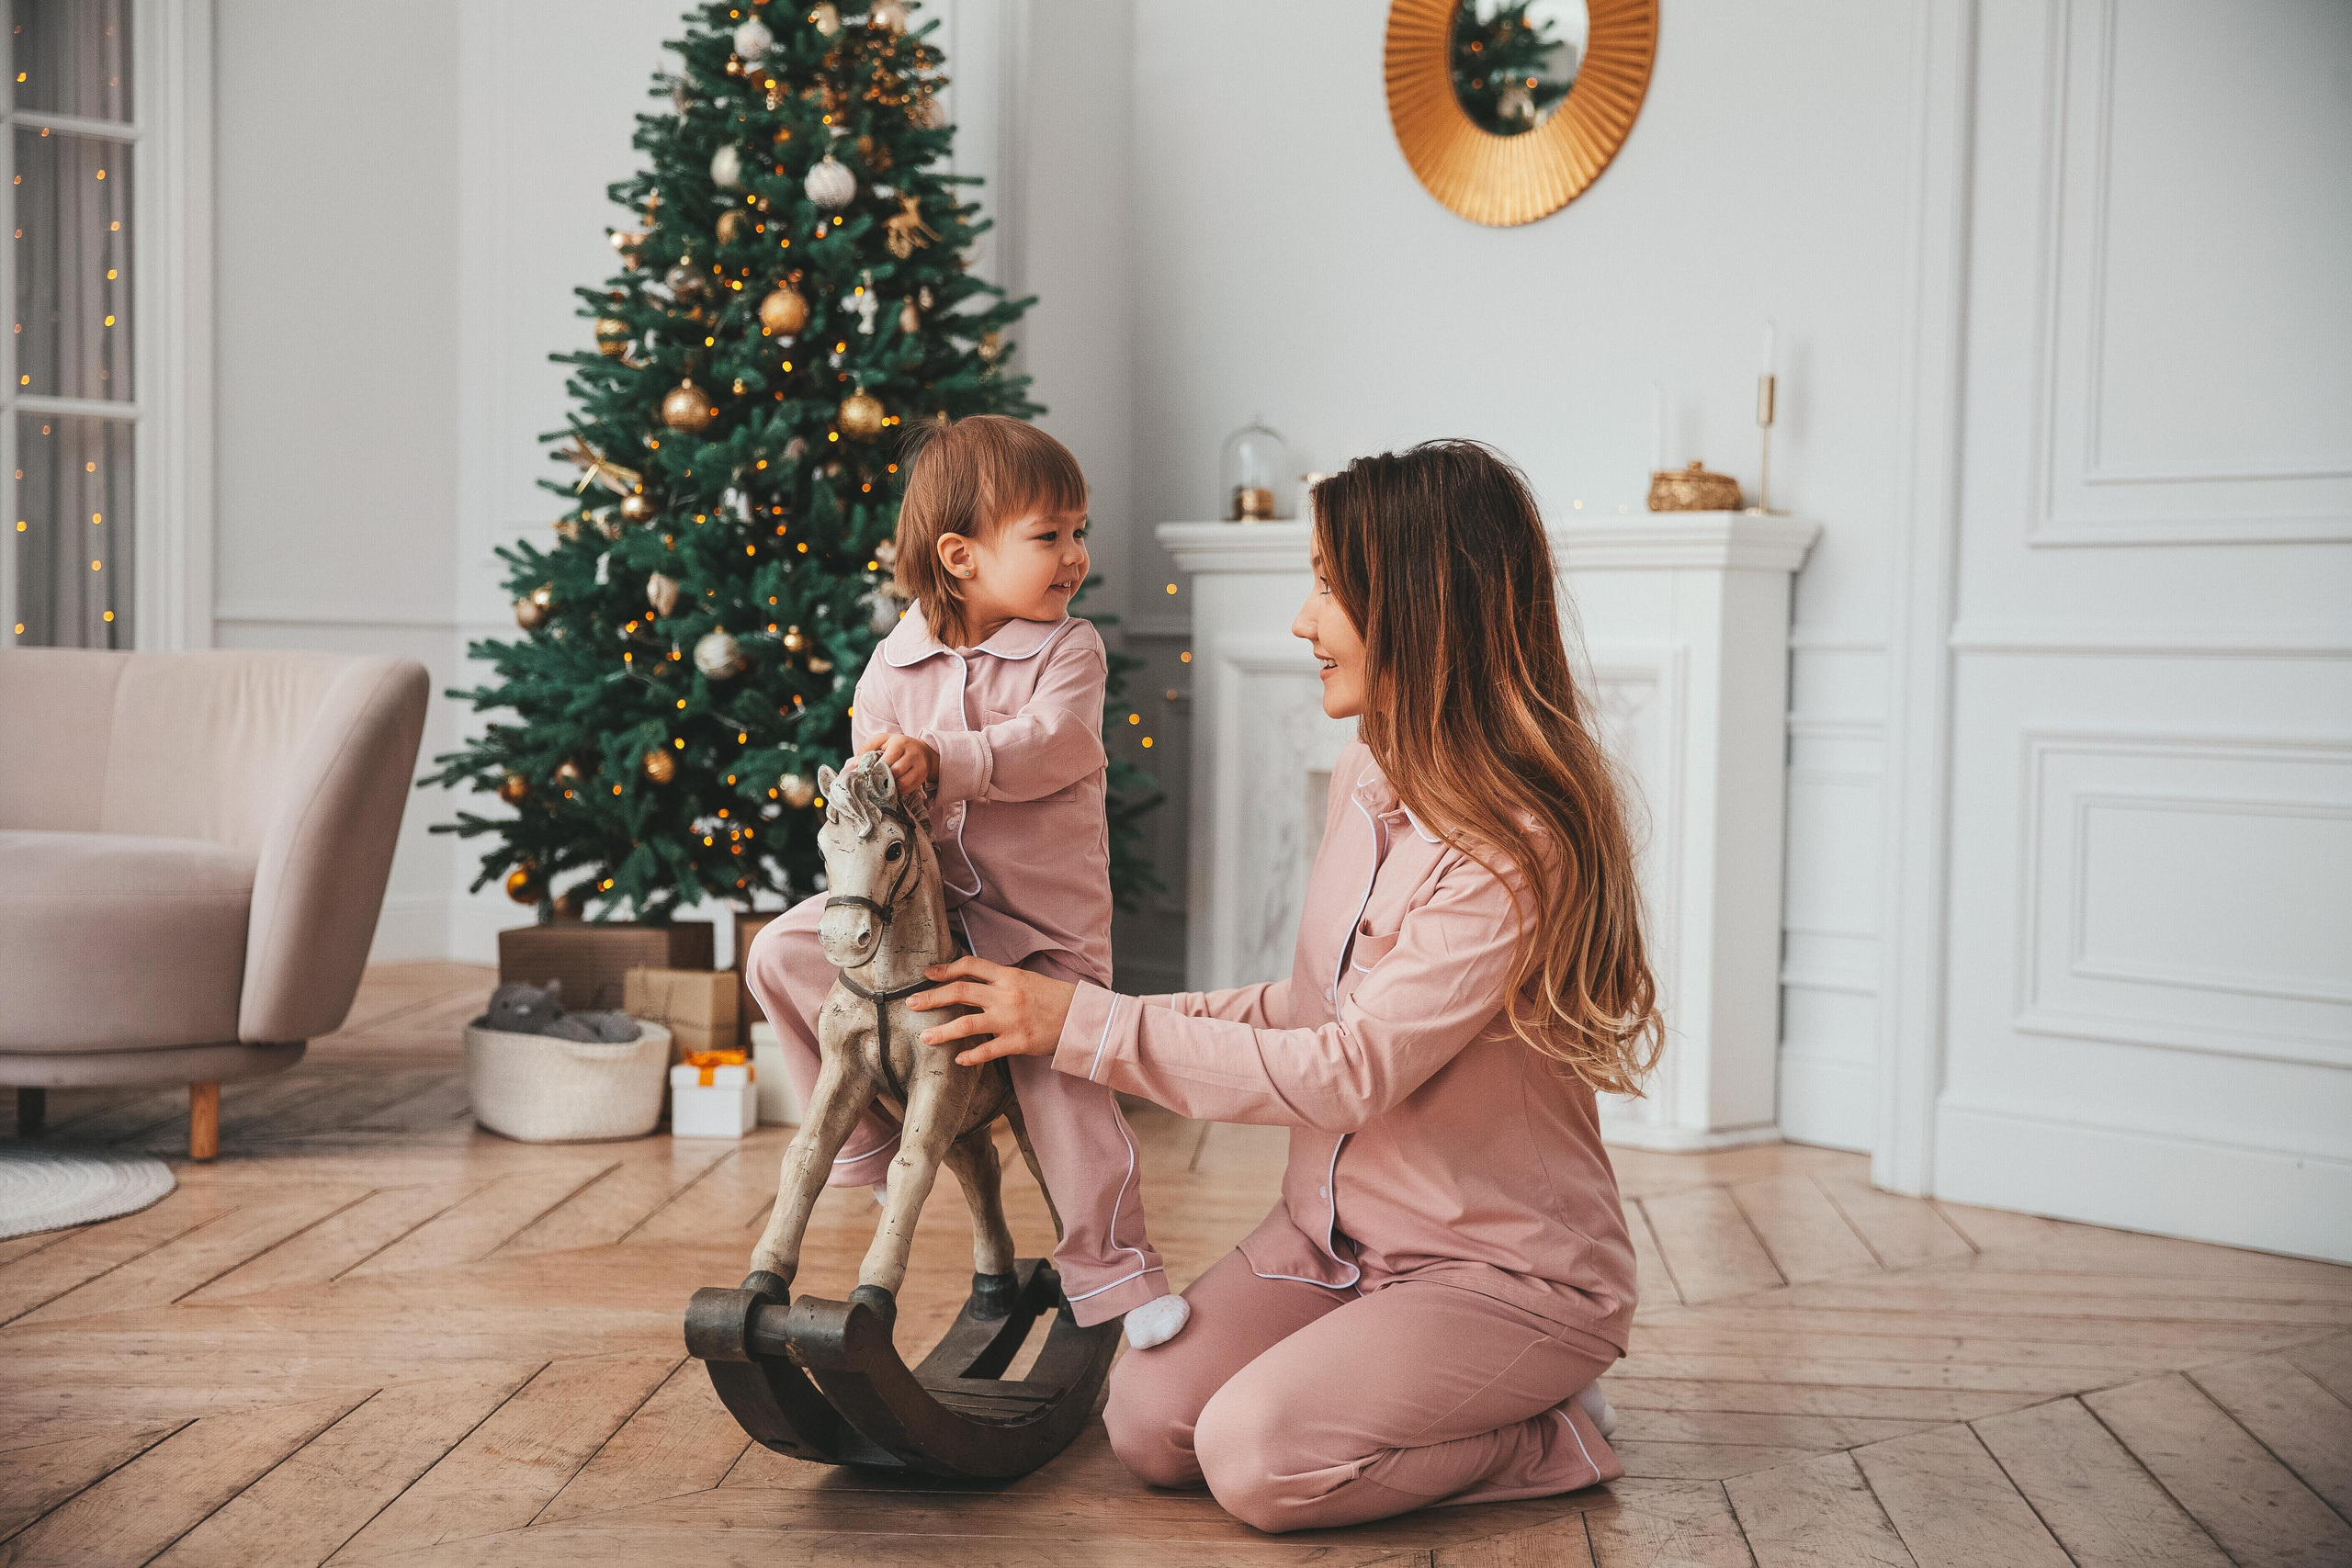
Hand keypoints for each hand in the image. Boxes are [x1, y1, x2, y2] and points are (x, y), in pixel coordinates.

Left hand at [857, 731, 937, 795]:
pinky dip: (897, 790)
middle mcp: (912, 755)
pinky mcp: (921, 778)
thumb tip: (857, 764)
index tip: (869, 773)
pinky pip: (907, 789)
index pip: (888, 758)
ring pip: (903, 782)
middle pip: (896, 771)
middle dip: (883, 778)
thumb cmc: (899, 745)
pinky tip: (892, 787)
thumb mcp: (883, 740)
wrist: (923, 751)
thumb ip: (867, 748)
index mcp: (900, 744)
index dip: (877, 768)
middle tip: (874, 781)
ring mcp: (919, 767)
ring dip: (890, 786)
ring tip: (883, 784)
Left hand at [909, 956, 1075, 1065]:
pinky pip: (988, 1050)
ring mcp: (1011, 1019)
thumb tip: (971, 982)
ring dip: (943, 1031)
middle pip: (960, 991)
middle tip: (911, 1003)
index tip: (927, 974)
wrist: (1082, 1017)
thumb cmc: (1054, 998)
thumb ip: (1000, 981)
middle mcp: (1006, 995)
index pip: (970, 966)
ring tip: (925, 1037)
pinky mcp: (1018, 1042)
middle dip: (932, 997)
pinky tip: (959, 1059)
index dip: (946, 968)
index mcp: (1008, 976)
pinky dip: (971, 1056)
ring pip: (967, 1023)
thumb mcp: (1026, 980)